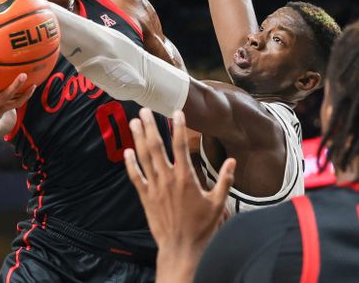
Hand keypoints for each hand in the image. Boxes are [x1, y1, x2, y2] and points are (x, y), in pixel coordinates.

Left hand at [125, 109, 234, 281]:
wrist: (182, 249)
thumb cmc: (201, 228)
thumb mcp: (218, 204)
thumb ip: (225, 181)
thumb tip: (232, 161)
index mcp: (186, 178)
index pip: (180, 146)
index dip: (178, 127)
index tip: (176, 112)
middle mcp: (167, 179)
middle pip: (156, 147)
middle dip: (149, 127)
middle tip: (144, 110)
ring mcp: (155, 188)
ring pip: (143, 158)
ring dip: (138, 139)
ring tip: (134, 122)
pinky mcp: (146, 198)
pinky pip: (136, 177)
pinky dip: (130, 164)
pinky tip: (127, 152)